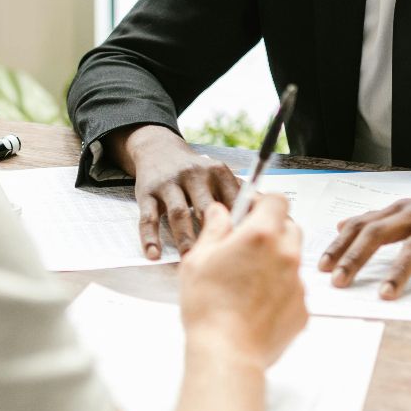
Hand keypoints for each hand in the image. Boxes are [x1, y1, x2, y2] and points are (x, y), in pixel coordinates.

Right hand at [108, 124, 240, 258]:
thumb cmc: (195, 172)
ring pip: (179, 214)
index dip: (240, 224)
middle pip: (207, 207)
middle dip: (215, 234)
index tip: (247, 247)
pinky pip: (148, 218)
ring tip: (189, 260)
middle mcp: (194, 174)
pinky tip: (153, 254)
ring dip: (185, 239)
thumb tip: (263, 223)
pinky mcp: (146, 192)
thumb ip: (236, 197)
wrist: (158, 149)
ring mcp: (169, 183)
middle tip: (222, 261)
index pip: (233, 200)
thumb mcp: (217, 175)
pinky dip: (150, 238)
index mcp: (217, 172)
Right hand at [177, 195, 307, 368]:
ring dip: (275, 262)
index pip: (277, 200)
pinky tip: (255, 305)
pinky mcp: (302, 309)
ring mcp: (298, 283)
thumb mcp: (198, 260)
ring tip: (247, 283)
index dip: (262, 203)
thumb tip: (219, 213)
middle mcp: (286, 254)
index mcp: (261, 235)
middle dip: (272, 231)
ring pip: (292, 260)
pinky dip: (279, 292)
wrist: (227, 353)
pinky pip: (294, 290)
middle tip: (246, 247)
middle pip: (290, 228)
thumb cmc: (208, 308)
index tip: (249, 213)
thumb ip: (213, 230)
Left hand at [316, 177, 410, 302]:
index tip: (319, 267)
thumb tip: (341, 225)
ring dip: (399, 273)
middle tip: (338, 282)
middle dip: (355, 257)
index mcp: (402, 209)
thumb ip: (378, 218)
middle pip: (380, 233)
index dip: (339, 246)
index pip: (362, 225)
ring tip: (386, 296)